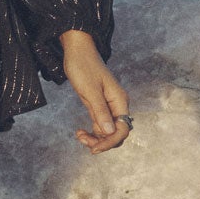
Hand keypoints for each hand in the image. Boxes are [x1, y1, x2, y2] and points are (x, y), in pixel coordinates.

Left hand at [60, 28, 130, 152]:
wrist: (77, 51)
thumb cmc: (83, 67)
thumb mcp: (90, 91)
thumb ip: (100, 112)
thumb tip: (110, 132)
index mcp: (120, 100)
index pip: (122, 129)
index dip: (110, 141)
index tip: (94, 148)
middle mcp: (117, 104)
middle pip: (117, 132)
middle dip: (102, 141)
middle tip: (83, 141)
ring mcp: (108, 105)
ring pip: (108, 130)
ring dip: (95, 138)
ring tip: (79, 135)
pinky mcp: (99, 104)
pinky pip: (100, 124)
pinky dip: (92, 131)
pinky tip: (80, 131)